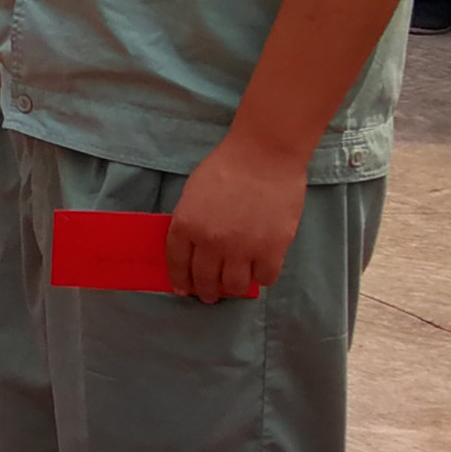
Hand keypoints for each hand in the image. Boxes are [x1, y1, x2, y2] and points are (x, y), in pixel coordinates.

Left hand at [168, 132, 307, 302]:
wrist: (264, 156)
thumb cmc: (226, 168)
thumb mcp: (192, 195)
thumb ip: (191, 223)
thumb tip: (193, 247)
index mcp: (186, 226)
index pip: (177, 264)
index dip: (180, 280)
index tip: (183, 290)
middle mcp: (210, 242)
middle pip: (204, 279)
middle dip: (205, 291)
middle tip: (209, 295)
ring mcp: (242, 248)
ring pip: (234, 285)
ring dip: (232, 288)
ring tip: (234, 286)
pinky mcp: (272, 249)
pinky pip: (265, 277)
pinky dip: (261, 278)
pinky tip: (260, 272)